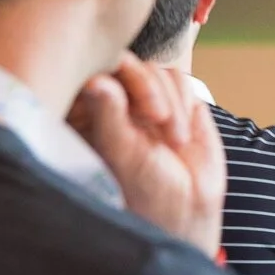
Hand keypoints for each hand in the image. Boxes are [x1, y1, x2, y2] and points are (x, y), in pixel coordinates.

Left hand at [69, 58, 225, 253]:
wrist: (188, 211)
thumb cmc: (145, 192)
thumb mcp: (123, 155)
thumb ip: (109, 115)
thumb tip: (97, 79)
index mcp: (86, 113)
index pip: (93, 71)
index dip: (116, 76)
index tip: (132, 105)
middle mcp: (113, 102)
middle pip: (128, 63)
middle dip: (148, 88)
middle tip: (157, 119)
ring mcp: (144, 100)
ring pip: (156, 69)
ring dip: (171, 101)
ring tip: (175, 140)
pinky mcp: (176, 100)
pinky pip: (180, 78)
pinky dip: (185, 103)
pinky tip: (184, 135)